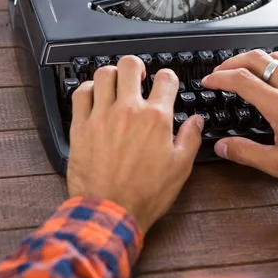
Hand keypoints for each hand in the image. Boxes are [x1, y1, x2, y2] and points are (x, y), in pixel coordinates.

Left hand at [67, 56, 203, 233]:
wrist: (111, 211)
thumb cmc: (145, 194)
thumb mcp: (180, 168)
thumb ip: (190, 138)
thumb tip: (197, 121)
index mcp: (156, 119)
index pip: (166, 79)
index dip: (168, 78)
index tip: (166, 84)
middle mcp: (128, 111)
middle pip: (130, 66)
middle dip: (137, 67)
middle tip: (138, 78)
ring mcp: (102, 116)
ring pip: (103, 74)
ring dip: (112, 75)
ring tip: (116, 85)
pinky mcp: (81, 127)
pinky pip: (81, 94)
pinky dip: (88, 89)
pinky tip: (94, 97)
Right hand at [202, 49, 277, 194]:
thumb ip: (246, 153)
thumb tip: (223, 146)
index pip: (242, 80)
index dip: (220, 77)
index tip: (209, 80)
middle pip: (257, 58)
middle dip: (233, 61)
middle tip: (221, 71)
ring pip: (277, 56)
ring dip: (255, 59)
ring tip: (243, 69)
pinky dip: (277, 64)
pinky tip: (275, 77)